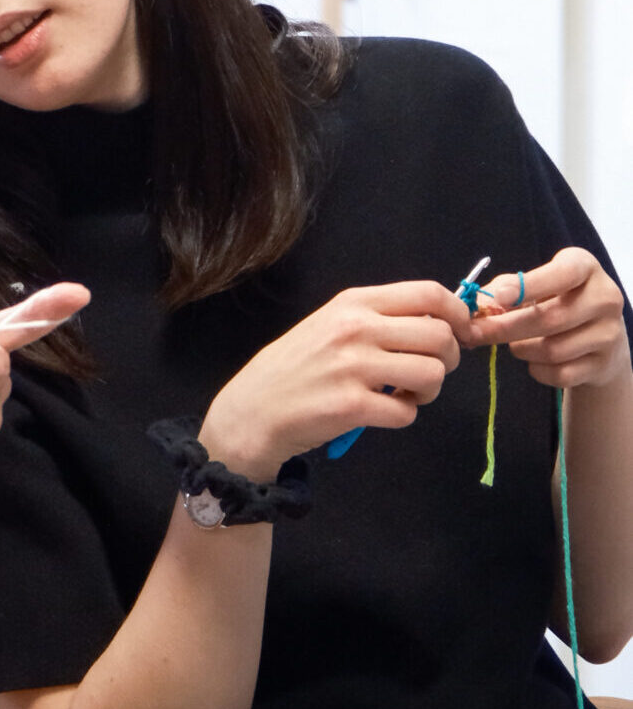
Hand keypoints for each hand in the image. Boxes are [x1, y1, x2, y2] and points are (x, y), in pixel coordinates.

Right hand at [201, 281, 474, 478]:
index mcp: (352, 303)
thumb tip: (438, 322)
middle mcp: (355, 328)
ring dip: (428, 390)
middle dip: (447, 358)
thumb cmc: (292, 369)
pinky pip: (408, 412)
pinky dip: (403, 416)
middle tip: (426, 373)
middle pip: (440, 334)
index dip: (458, 314)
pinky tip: (380, 413)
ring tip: (404, 395)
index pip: (429, 293)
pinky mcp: (352, 405)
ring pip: (432, 373)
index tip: (458, 334)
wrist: (250, 413)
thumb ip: (376, 319)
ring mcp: (353, 367)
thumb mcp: (328, 325)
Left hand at [471, 248, 630, 390]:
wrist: (596, 338)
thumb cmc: (554, 303)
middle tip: (474, 334)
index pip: (563, 273)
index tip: (499, 297)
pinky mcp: (604, 363)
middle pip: (549, 319)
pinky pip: (559, 374)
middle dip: (504, 329)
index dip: (528, 286)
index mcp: (585, 268)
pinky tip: (537, 360)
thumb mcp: (532, 287)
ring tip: (517, 344)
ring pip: (552, 350)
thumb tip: (475, 309)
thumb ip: (502, 290)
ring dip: (521, 350)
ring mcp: (609, 332)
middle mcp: (604, 297)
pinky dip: (537, 370)